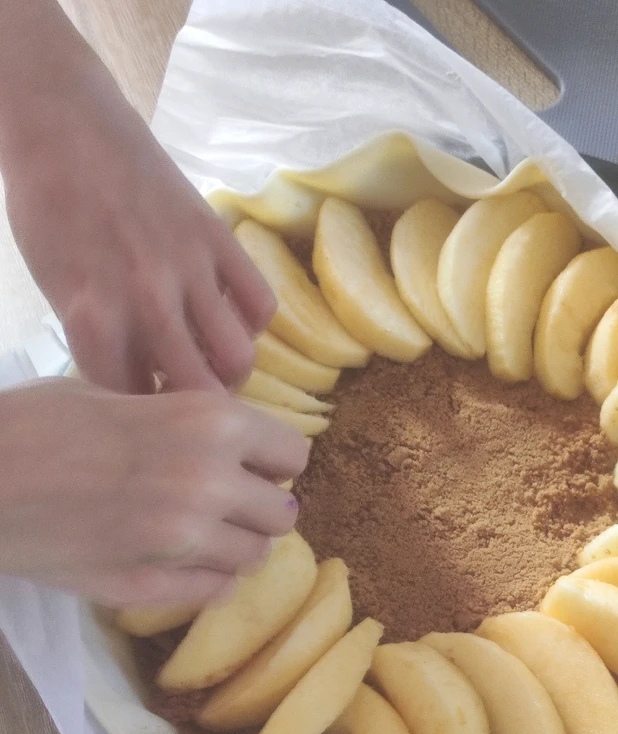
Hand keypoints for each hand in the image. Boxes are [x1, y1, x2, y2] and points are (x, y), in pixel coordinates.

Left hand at [0, 12, 274, 393]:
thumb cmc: (49, 212)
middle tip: (189, 398)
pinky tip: (230, 315)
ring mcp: (189, 268)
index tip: (149, 415)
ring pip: (238, 357)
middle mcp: (146, 300)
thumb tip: (145, 383)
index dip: (146, 416)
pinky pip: (260, 304)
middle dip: (197, 409)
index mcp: (93, 317)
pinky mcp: (220, 238)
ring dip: (229, 372)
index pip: (135, 401)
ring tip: (213, 363)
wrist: (66, 126)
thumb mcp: (57, 290)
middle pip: (197, 394)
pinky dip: (251, 322)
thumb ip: (100, 341)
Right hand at [0, 379, 307, 605]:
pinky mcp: (151, 586)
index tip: (251, 465)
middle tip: (226, 503)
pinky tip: (176, 560)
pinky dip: (207, 578)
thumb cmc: (38, 422)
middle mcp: (210, 482)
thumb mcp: (122, 396)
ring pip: (255, 558)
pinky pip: (217, 591)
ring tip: (197, 533)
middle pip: (283, 513)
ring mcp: (183, 541)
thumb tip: (233, 444)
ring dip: (235, 546)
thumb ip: (188, 423)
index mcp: (210, 423)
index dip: (272, 461)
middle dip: (259, 508)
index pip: (294, 454)